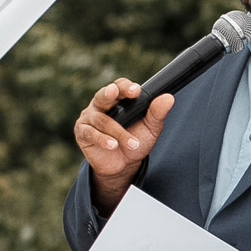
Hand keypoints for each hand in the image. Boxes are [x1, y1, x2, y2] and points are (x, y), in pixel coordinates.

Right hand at [75, 79, 175, 213]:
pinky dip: (103, 139)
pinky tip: (113, 145)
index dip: (126, 87)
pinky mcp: (82, 133)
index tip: (136, 90)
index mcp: (118, 100)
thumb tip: (168, 98)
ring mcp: (89, 118)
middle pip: (103, 95)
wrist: (123, 165)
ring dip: (118, 132)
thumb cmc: (136, 141)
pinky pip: (90, 133)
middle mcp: (101, 105)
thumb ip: (157, 113)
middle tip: (114, 92)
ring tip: (132, 143)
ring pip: (102, 120)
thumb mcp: (150, 128)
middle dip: (109, 93)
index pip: (120, 86)